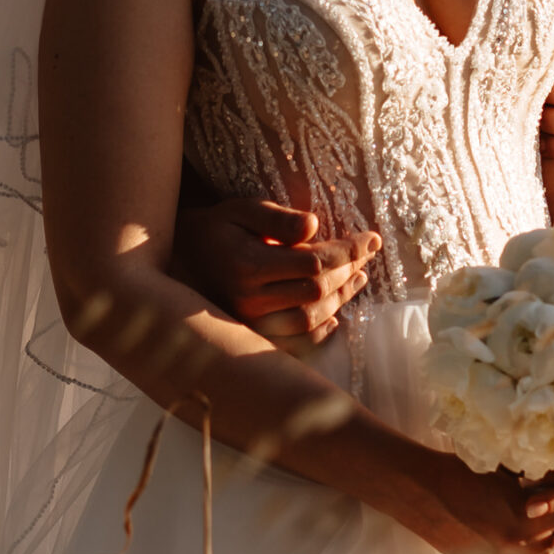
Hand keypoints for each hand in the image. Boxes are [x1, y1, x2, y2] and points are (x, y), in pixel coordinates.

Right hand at [172, 197, 379, 344]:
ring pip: (310, 318)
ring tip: (359, 277)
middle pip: (316, 290)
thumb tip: (314, 225)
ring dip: (341, 299)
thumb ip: (277, 218)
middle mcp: (248, 300)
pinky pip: (295, 343)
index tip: (371, 238)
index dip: (347, 251)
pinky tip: (337, 316)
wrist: (182, 259)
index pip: (313, 263)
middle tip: (368, 253)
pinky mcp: (253, 334)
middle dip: (349, 270)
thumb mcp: (243, 210)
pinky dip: (321, 333)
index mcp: (247, 265)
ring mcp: (251, 322)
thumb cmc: (219, 228)